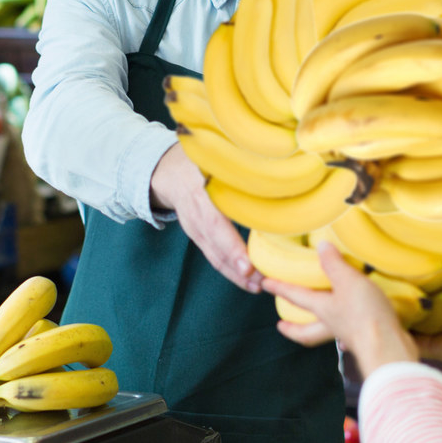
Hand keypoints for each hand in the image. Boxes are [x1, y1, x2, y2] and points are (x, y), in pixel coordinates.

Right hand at [151, 145, 260, 292]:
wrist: (167, 171)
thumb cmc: (198, 159)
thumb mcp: (212, 156)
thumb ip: (235, 164)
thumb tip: (274, 168)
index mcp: (199, 192)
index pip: (215, 225)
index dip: (231, 247)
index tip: (248, 266)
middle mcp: (194, 216)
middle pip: (216, 248)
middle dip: (238, 268)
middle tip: (262, 283)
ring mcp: (194, 230)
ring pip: (215, 257)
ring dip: (236, 275)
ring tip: (259, 286)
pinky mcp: (197, 237)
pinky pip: (213, 257)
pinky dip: (230, 271)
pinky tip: (249, 281)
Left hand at [262, 244, 419, 374]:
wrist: (389, 346)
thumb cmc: (364, 314)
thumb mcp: (348, 281)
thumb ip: (334, 264)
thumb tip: (321, 247)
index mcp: (323, 309)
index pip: (296, 296)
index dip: (280, 288)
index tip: (265, 284)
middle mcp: (332, 324)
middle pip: (307, 331)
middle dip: (293, 328)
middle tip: (281, 325)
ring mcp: (349, 335)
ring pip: (327, 334)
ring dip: (319, 330)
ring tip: (317, 323)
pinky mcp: (367, 340)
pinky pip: (351, 338)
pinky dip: (347, 337)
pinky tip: (350, 335)